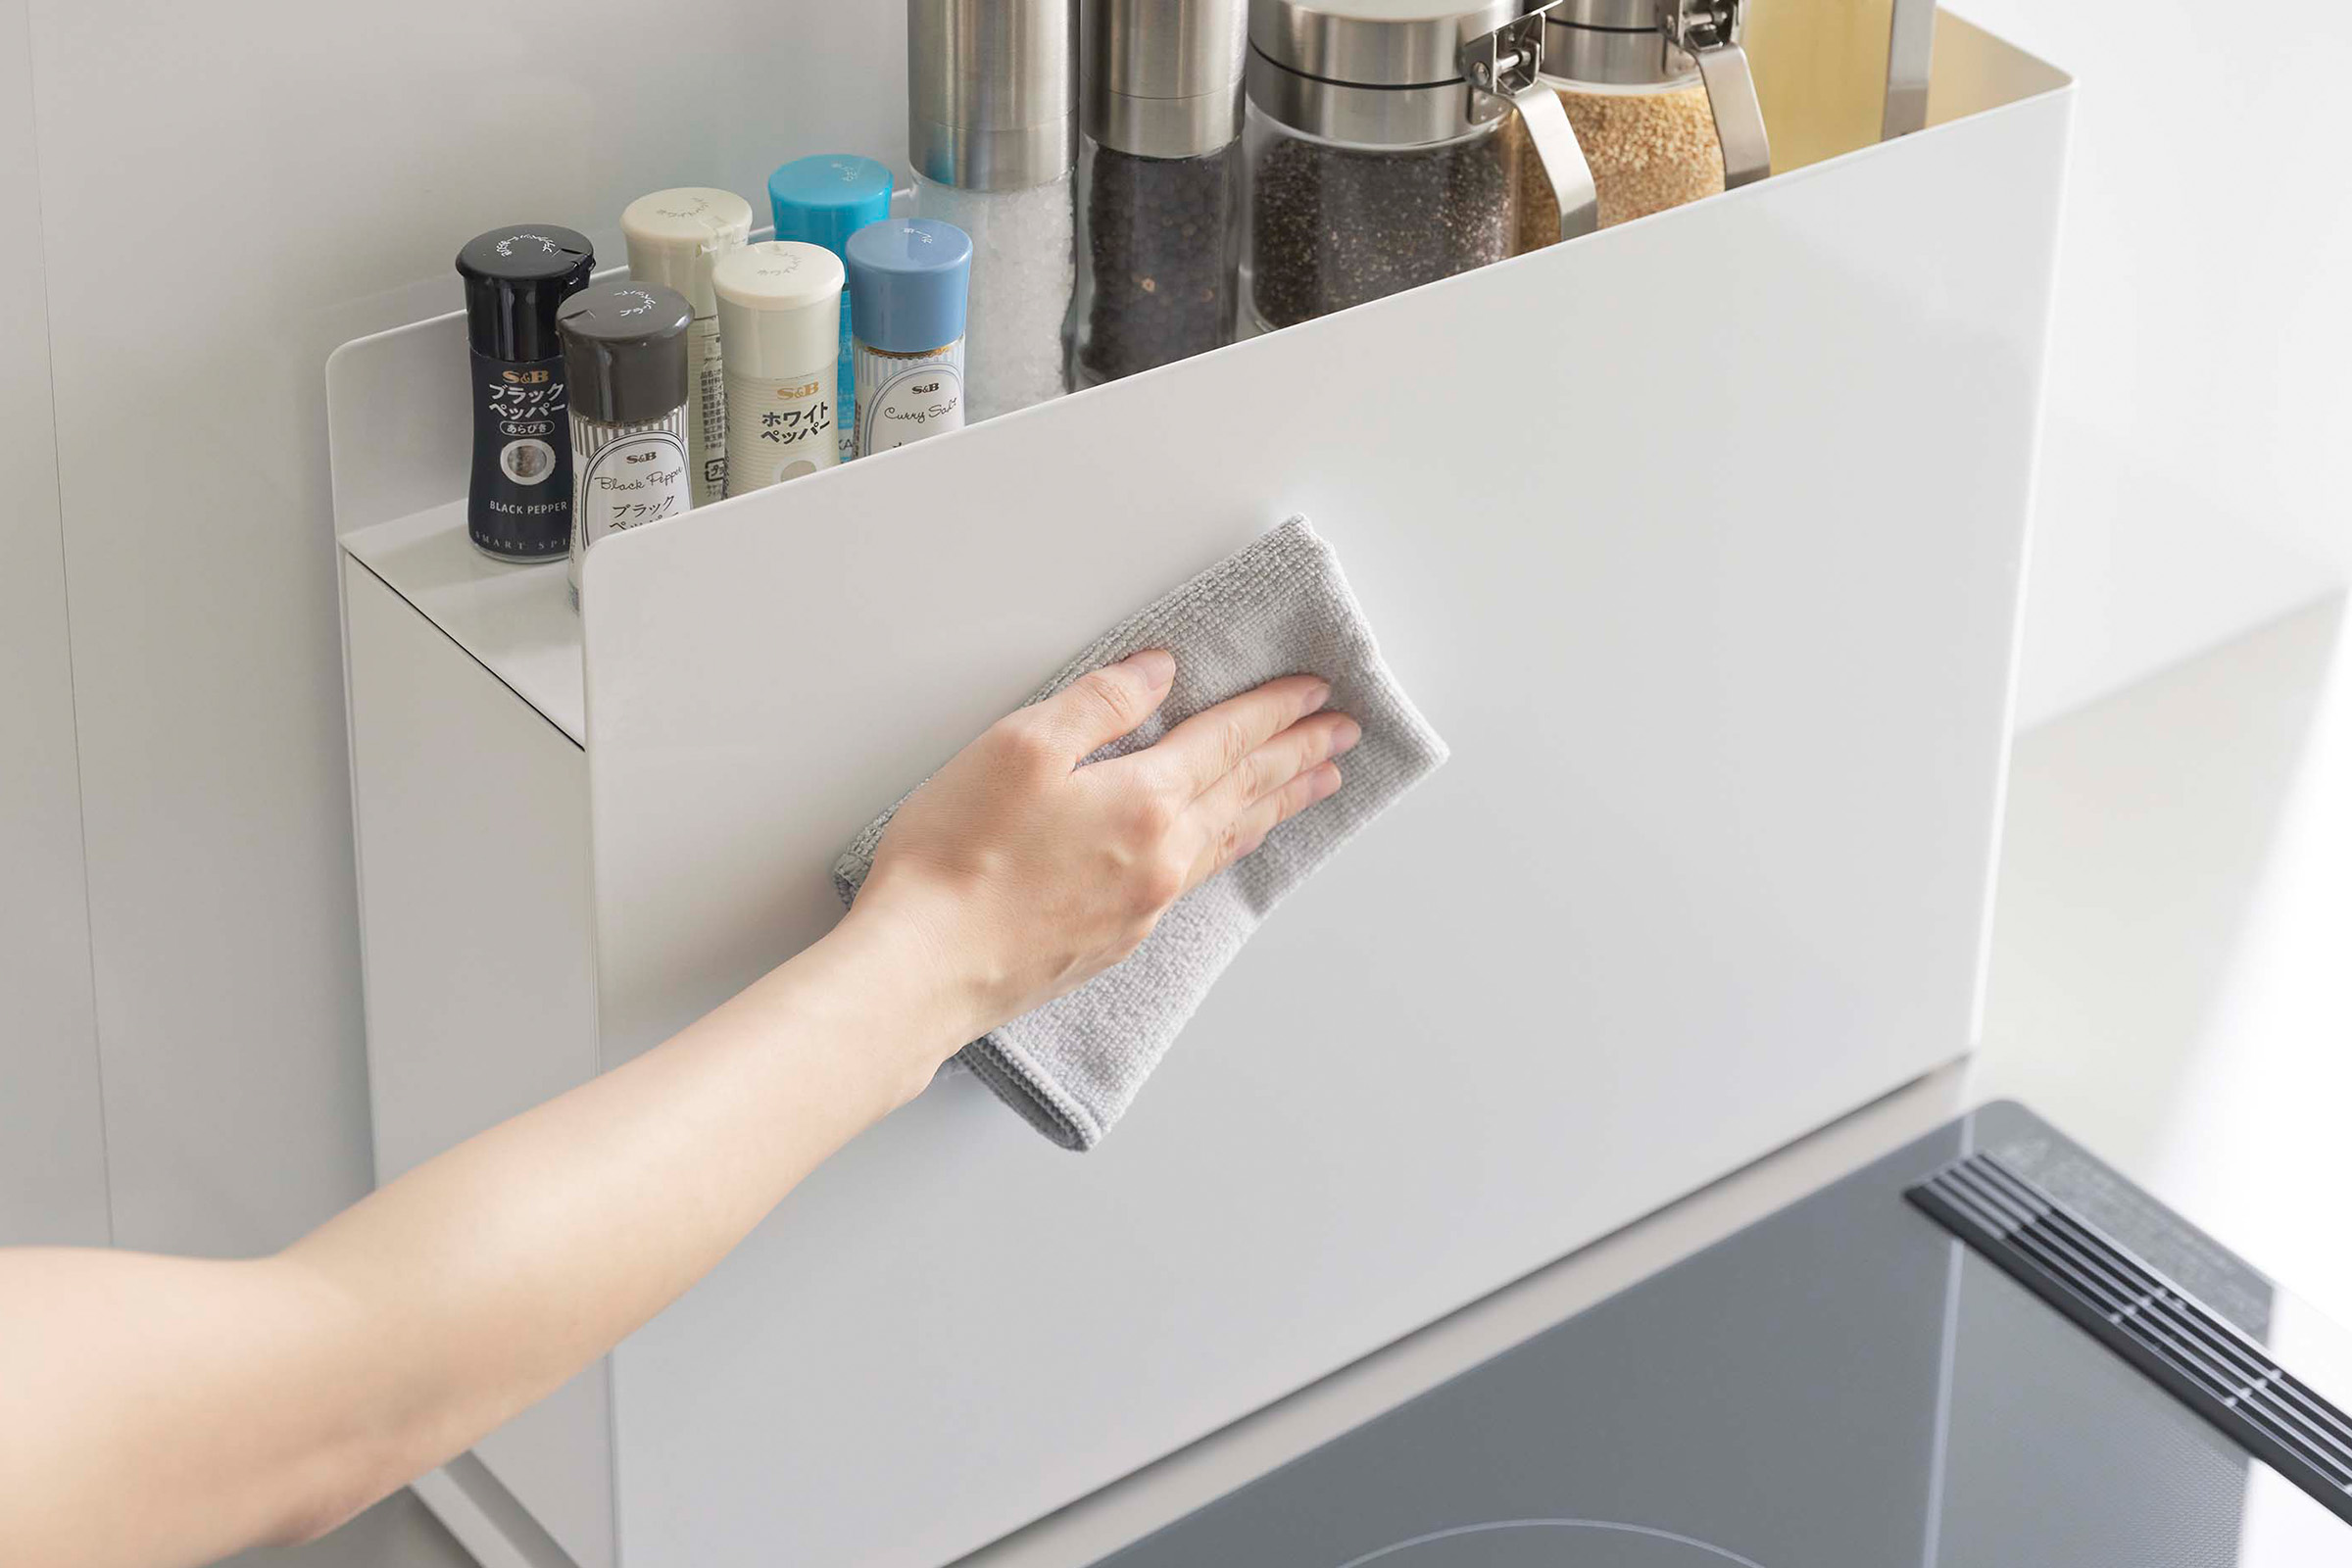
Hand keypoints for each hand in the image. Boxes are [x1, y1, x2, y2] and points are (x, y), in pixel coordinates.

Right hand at [844, 649, 1358, 1058]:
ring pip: (1231, 839)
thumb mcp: (1020, 747)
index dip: (1273, 708)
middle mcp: (1163, 859)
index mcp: (1146, 802)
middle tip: (1344, 731)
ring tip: (1319, 784)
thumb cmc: (957, 858)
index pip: (1228, 740)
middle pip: (1247, 791)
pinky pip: (1199, 879)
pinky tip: (1231, 844)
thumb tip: (1161, 672)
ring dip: (1279, 803)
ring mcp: (1146, 908)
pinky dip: (1233, 847)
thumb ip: (1099, 703)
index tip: (1315, 690)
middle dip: (1299, 754)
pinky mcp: (1117, 941)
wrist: (924, 971)